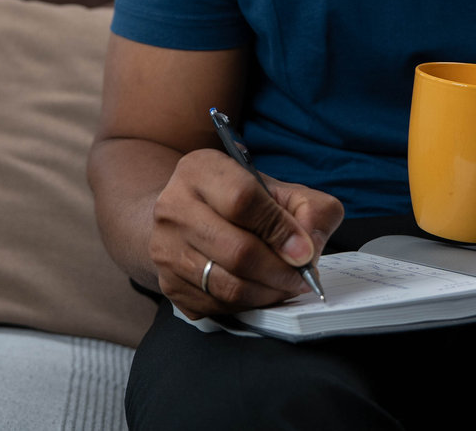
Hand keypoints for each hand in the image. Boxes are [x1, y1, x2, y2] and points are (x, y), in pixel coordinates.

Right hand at [150, 148, 344, 318]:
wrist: (184, 216)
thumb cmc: (236, 201)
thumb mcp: (275, 188)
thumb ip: (307, 208)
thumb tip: (310, 247)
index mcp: (200, 170)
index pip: (243, 200)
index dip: (280, 229)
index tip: (304, 250)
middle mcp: (173, 207)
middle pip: (237, 251)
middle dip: (280, 271)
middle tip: (302, 276)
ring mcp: (165, 249)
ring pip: (228, 285)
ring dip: (268, 292)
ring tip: (286, 285)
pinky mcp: (167, 284)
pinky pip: (217, 306)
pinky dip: (247, 305)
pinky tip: (260, 291)